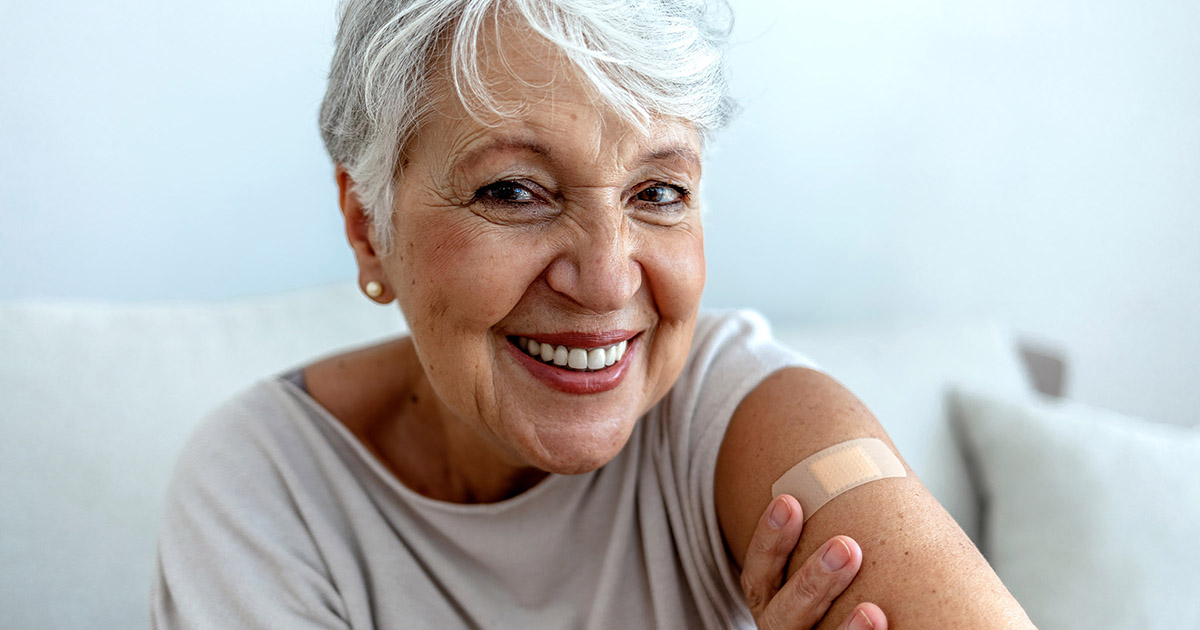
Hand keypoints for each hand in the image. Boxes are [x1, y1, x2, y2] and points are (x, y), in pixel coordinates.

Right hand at [741, 494, 887, 629]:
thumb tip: (850, 472)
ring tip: (872, 611)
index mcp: (769, 602)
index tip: (788, 501)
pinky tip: (881, 624)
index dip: (770, 539)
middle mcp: (779, 628)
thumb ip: (825, 542)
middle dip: (812, 581)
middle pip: (783, 613)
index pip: (759, 573)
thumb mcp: (807, 565)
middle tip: (846, 547)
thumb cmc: (827, 592)